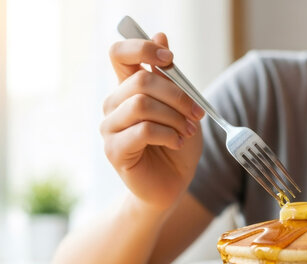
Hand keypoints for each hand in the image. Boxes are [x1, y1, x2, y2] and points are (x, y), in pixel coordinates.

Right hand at [101, 33, 204, 210]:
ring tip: (187, 131)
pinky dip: (168, 134)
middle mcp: (114, 105)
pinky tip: (177, 143)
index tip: (169, 58)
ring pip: (142, 105)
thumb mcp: (182, 107)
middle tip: (196, 113)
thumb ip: (170, 77)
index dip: (142, 47)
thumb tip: (160, 34)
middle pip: (141, 81)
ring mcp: (110, 128)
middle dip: (177, 95)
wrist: (173, 185)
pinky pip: (143, 131)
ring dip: (174, 117)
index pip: (120, 54)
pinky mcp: (114, 150)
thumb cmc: (177, 146)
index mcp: (128, 89)